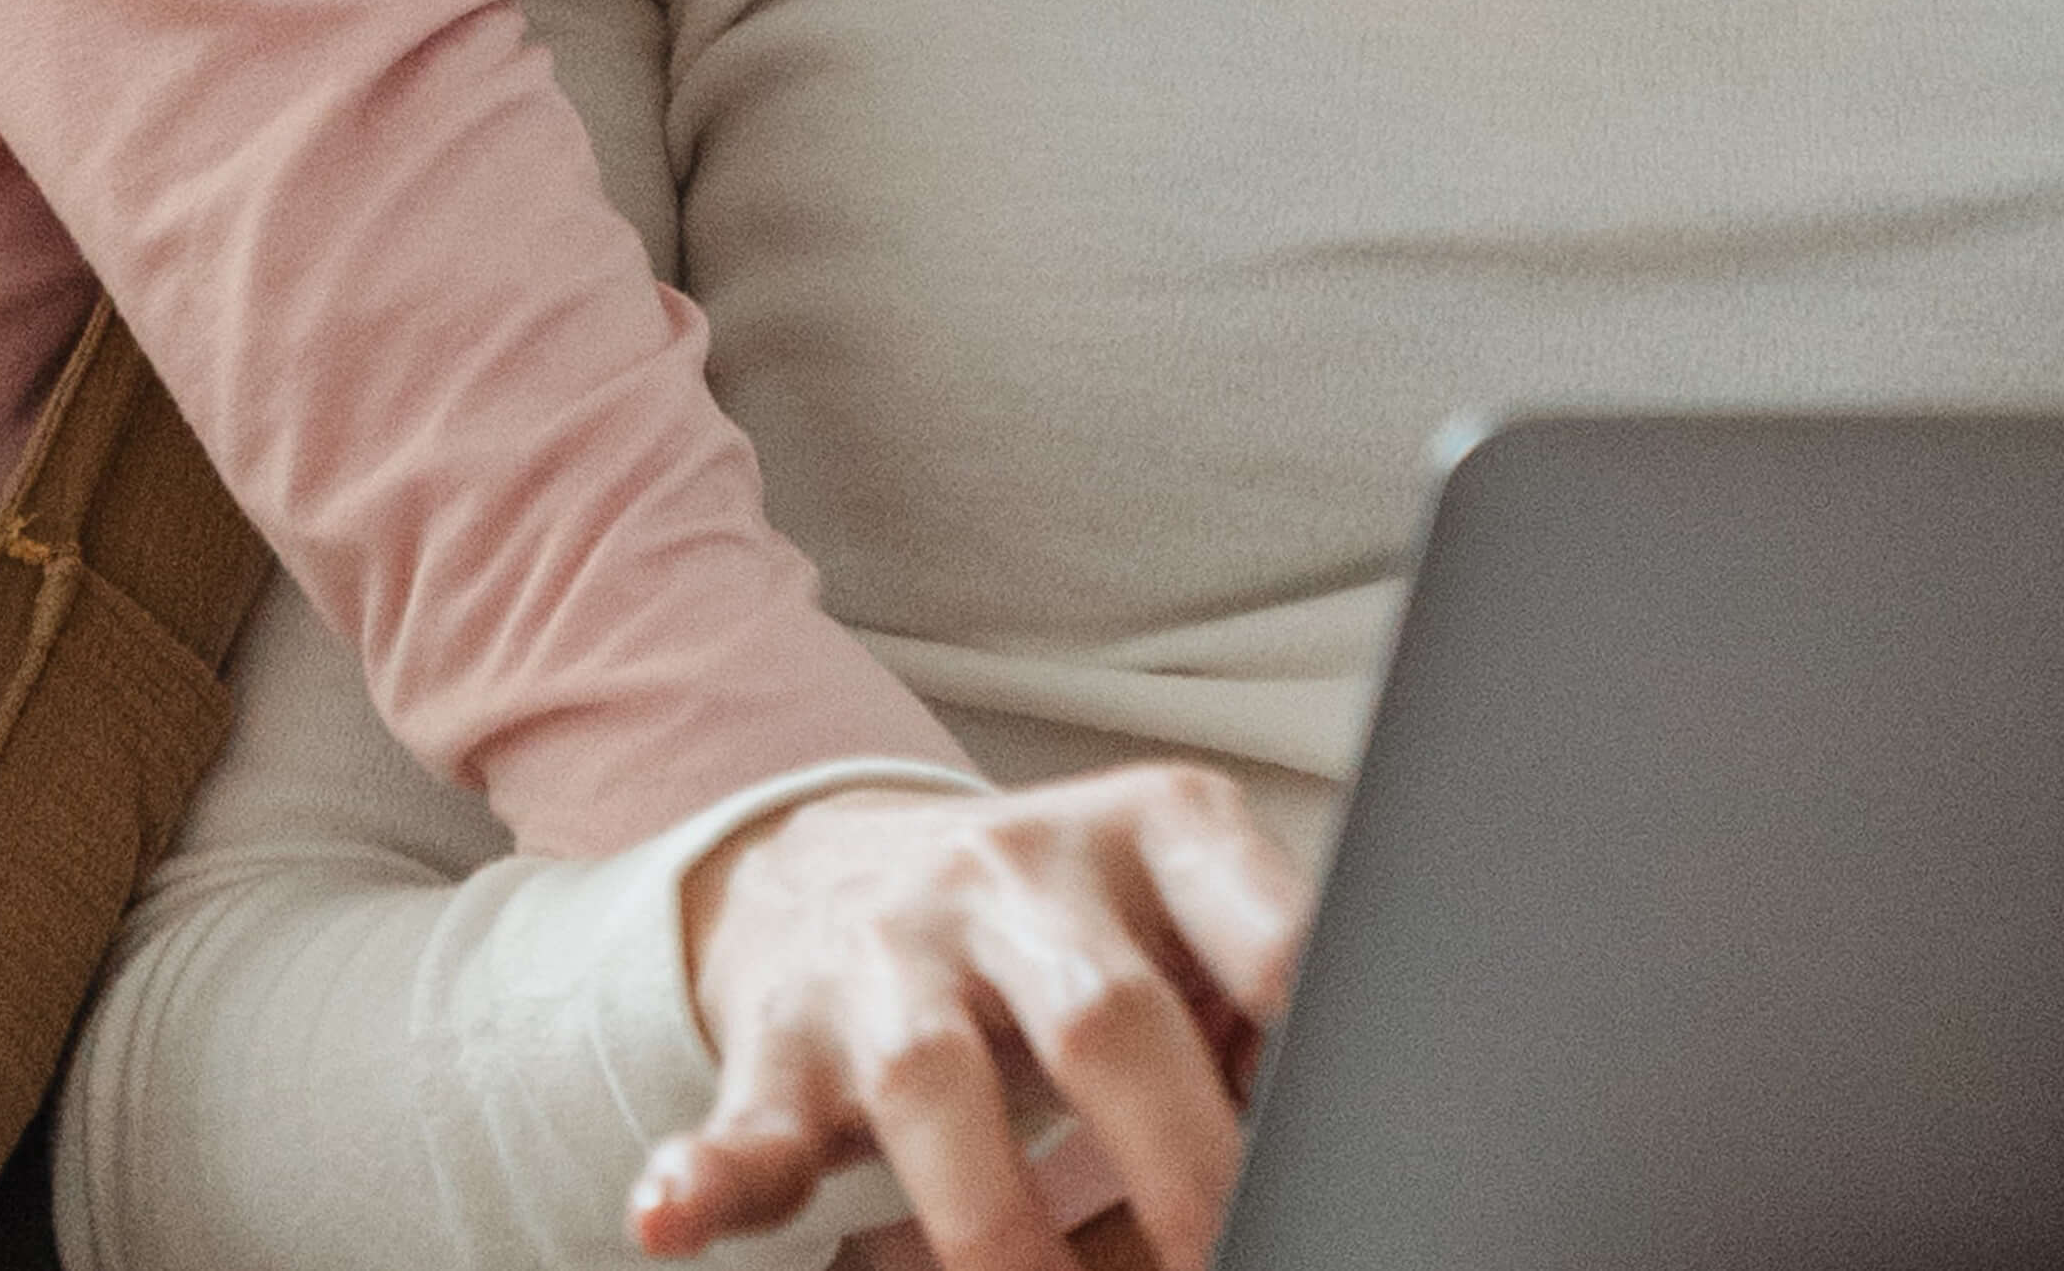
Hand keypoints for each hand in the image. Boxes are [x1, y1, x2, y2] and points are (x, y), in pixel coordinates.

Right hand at [630, 765, 1309, 1270]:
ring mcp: (890, 954)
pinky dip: (708, 1177)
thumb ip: (1271, 990)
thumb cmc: (1060, 925)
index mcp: (1153, 834)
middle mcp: (1017, 873)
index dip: (1312, 1040)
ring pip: (936, 1085)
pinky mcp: (783, 1044)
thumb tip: (1390, 1124)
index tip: (1354, 1140)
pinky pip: (749, 1118)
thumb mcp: (1182, 909)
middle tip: (1230, 1254)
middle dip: (1179, 1165)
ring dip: (999, 1227)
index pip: (1261, 927)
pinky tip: (673, 1218)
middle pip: (1105, 1018)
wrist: (828, 856)